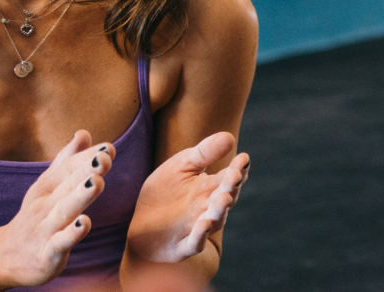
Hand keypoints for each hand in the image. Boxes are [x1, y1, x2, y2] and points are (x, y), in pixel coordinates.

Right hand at [0, 130, 111, 286]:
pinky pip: (59, 243)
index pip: (68, 169)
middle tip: (104, 158)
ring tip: (97, 182)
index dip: (87, 158)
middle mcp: (45, 206)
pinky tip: (84, 223)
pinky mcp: (46, 254)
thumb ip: (67, 161)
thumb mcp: (47, 187)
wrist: (1, 258)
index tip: (108, 148)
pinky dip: (71, 233)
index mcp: (47, 188)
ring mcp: (44, 230)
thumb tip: (84, 133)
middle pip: (67, 186)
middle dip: (86, 171)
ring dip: (80, 196)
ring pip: (64, 211)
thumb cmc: (35, 217)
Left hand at [126, 132, 249, 263]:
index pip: (230, 178)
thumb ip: (204, 153)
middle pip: (225, 198)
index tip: (243, 158)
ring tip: (223, 197)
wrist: (140, 226)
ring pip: (215, 220)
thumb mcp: (181, 166)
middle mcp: (210, 208)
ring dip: (220, 210)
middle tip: (235, 176)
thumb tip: (229, 136)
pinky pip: (194, 243)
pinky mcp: (183, 247)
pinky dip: (200, 235)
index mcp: (211, 187)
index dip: (238, 169)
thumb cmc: (164, 192)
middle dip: (231, 187)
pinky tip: (203, 224)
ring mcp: (198, 228)